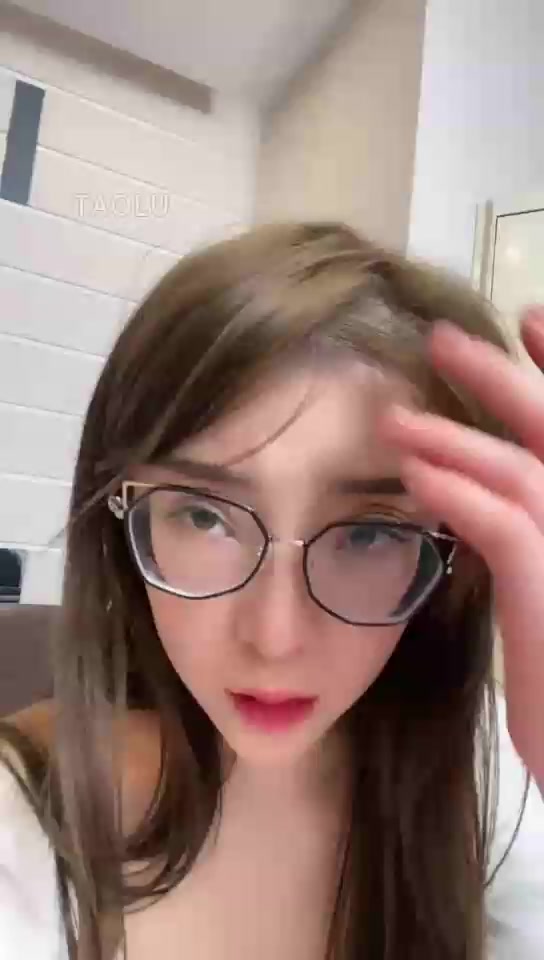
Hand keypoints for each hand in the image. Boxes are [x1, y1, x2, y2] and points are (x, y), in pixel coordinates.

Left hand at [383, 308, 543, 790]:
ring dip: (451, 436)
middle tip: (442, 337)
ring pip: (523, 471)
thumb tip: (483, 501)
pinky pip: (507, 528)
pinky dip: (457, 492)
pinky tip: (413, 473)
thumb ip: (530, 542)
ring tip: (391, 418)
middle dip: (503, 376)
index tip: (526, 323)